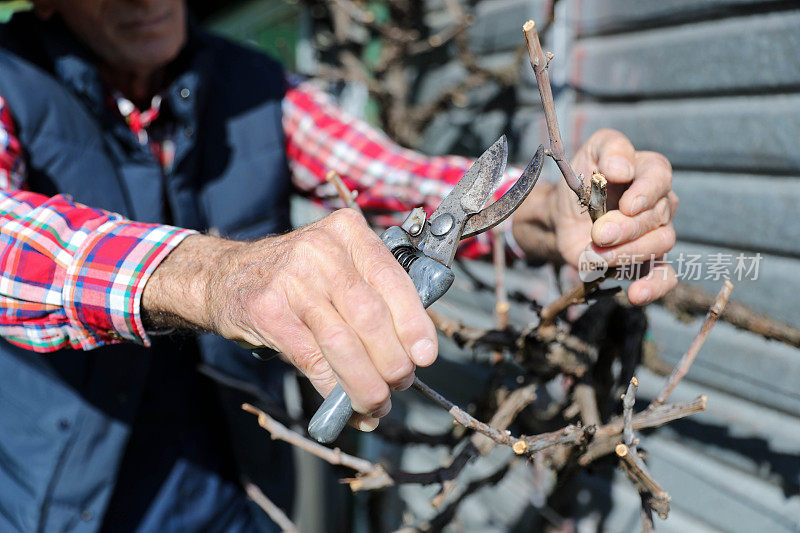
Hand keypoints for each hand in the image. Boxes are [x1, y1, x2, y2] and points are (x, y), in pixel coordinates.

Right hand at [142, 209, 437, 429]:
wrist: (224, 275)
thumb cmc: (295, 277)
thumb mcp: (336, 264)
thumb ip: (373, 293)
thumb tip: (413, 351)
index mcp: (348, 232)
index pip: (393, 279)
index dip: (415, 323)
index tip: (426, 356)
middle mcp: (321, 249)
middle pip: (370, 315)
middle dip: (392, 360)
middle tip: (400, 384)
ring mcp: (291, 278)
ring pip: (343, 342)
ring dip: (365, 383)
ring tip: (377, 403)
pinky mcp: (267, 309)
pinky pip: (312, 357)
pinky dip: (332, 386)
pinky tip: (343, 402)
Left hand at [513, 129, 678, 304]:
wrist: (562, 216)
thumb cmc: (580, 180)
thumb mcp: (590, 152)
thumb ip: (610, 148)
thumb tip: (622, 168)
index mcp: (650, 172)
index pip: (659, 178)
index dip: (646, 192)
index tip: (627, 205)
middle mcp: (659, 204)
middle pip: (657, 218)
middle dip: (625, 228)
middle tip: (597, 233)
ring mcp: (655, 235)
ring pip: (659, 245)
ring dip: (625, 252)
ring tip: (594, 253)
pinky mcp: (645, 263)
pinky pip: (663, 277)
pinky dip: (653, 287)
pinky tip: (635, 293)